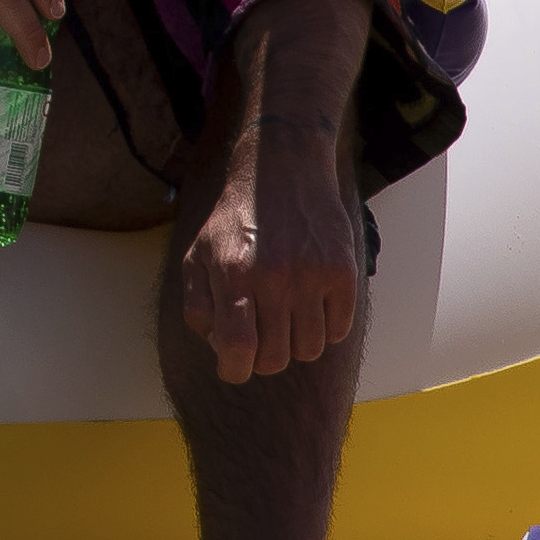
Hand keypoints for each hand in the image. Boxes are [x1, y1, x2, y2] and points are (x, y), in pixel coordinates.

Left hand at [177, 123, 364, 383]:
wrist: (281, 170)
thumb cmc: (235, 220)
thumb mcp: (198, 254)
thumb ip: (198, 305)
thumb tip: (218, 349)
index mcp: (232, 273)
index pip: (237, 348)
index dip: (235, 370)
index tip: (235, 367)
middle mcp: (273, 276)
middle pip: (276, 358)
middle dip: (264, 359)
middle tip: (261, 338)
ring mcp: (311, 274)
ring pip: (309, 350)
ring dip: (296, 344)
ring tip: (286, 318)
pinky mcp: (342, 271)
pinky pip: (339, 330)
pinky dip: (325, 329)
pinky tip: (311, 304)